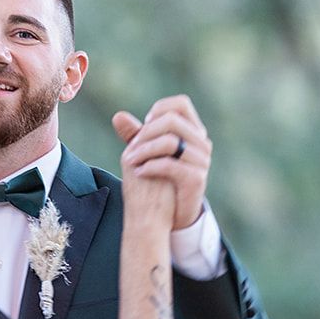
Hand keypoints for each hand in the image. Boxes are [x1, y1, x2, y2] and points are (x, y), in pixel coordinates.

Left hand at [112, 95, 211, 229]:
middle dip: (146, 132)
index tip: (144, 124)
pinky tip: (139, 172)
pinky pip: (170, 165)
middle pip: (172, 120)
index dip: (159, 110)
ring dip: (144, 150)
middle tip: (131, 147)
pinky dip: (150, 166)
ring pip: (169, 142)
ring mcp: (202, 161)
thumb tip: (118, 115)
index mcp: (194, 132)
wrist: (174, 214)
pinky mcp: (196, 179)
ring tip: (130, 161)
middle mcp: (202, 143)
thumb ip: (136, 135)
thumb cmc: (162, 180)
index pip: (181, 104)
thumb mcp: (149, 154)